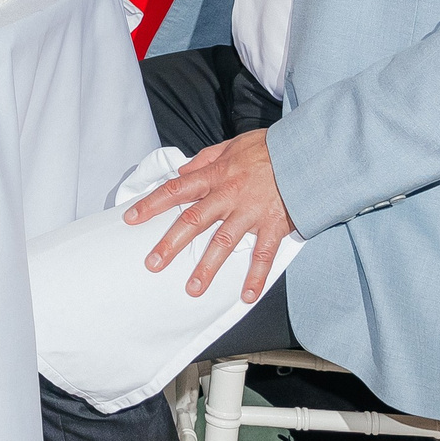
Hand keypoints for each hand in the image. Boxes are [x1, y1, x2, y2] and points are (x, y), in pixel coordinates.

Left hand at [124, 129, 293, 302]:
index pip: (176, 190)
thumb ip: (206, 159)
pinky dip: (255, 276)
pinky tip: (246, 296)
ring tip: (192, 288)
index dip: (152, 204)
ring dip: (207, 268)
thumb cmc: (269, 149)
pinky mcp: (275, 225)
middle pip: (193, 221)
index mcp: (216, 176)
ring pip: (223, 243)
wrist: (308, 152)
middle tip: (153, 263)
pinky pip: (263, 255)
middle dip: (171, 243)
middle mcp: (229, 196)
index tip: (131, 218)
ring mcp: (251, 213)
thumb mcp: (231, 144)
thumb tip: (184, 170)